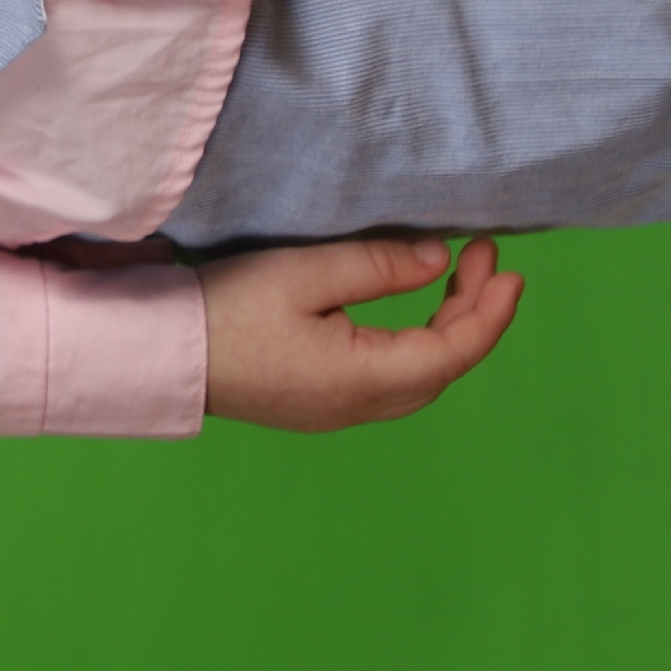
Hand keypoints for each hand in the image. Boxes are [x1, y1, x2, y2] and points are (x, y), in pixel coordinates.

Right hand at [198, 234, 524, 431]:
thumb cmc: (226, 310)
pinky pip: (391, 383)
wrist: (163, 355)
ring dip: (447, 333)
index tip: (508, 268)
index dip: (490, 311)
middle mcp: (359, 405)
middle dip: (473, 315)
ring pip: (419, 380)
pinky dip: (417, 347)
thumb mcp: (304, 274)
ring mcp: (336, 411)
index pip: (453, 350)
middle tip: (481, 260)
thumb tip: (438, 262)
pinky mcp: (316, 404)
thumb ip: (378, 266)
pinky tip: (409, 316)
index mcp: (364, 377)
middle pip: (443, 369)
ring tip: (455, 283)